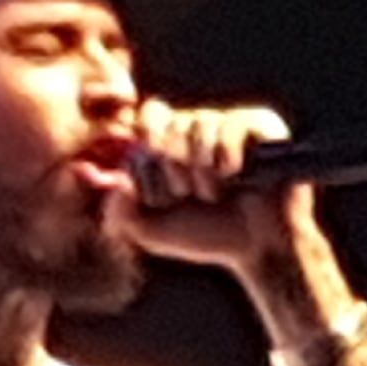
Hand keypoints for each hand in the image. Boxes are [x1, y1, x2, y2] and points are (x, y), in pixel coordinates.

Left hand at [111, 99, 303, 271]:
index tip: (149, 174)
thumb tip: (105, 182)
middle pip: (169, 125)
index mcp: (173, 141)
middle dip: (172, 171)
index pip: (148, 116)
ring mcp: (230, 123)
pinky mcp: (261, 125)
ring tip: (215, 195)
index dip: (144, 141)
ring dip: (202, 174)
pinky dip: (226, 161)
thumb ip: (120, 212)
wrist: (258, 249)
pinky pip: (229, 129)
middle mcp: (200, 126)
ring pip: (198, 127)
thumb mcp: (151, 231)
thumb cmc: (208, 237)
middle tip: (187, 195)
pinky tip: (238, 180)